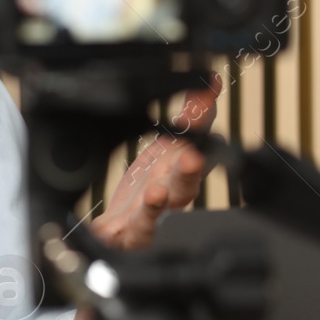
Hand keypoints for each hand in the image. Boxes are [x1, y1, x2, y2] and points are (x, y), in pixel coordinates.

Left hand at [88, 73, 221, 250]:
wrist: (124, 227)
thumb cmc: (152, 185)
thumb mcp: (171, 147)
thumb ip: (192, 116)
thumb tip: (211, 81)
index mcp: (181, 173)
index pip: (198, 149)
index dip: (201, 131)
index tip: (203, 109)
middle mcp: (169, 198)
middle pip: (184, 187)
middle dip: (190, 172)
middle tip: (193, 158)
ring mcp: (147, 219)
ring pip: (154, 215)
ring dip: (156, 205)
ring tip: (156, 194)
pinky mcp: (124, 237)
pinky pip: (122, 238)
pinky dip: (116, 235)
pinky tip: (108, 230)